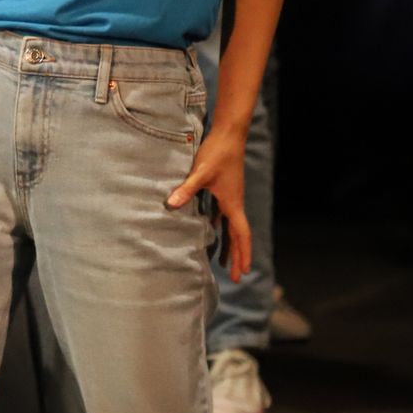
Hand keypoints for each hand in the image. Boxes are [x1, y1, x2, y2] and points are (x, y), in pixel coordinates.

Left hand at [168, 130, 248, 281]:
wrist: (228, 136)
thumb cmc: (216, 153)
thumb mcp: (200, 173)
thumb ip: (186, 189)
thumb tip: (171, 204)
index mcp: (232, 204)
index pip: (241, 235)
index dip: (241, 255)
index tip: (241, 273)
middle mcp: (234, 203)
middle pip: (239, 236)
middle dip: (238, 256)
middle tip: (237, 276)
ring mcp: (231, 197)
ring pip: (232, 227)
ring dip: (230, 244)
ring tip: (225, 261)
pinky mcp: (224, 189)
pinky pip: (224, 215)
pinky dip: (220, 227)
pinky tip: (210, 229)